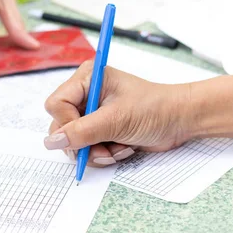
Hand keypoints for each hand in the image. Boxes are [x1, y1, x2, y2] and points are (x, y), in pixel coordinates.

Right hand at [43, 61, 192, 166]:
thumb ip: (81, 131)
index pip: (56, 104)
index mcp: (86, 79)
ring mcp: (91, 114)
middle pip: (61, 125)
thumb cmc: (155, 109)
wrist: (181, 121)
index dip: (67, 124)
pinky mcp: (99, 129)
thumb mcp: (116, 120)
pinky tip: (122, 148)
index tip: (87, 134)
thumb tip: (52, 142)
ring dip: (95, 151)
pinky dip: (103, 154)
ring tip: (118, 148)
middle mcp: (85, 95)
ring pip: (72, 141)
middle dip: (83, 143)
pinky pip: (86, 148)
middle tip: (104, 148)